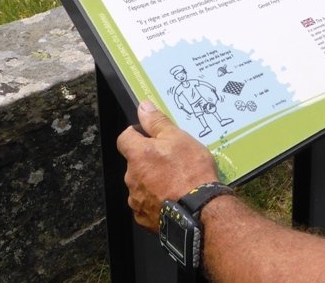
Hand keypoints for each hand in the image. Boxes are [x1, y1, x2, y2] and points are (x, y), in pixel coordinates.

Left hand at [116, 100, 219, 231]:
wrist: (200, 210)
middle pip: (134, 162)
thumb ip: (157, 122)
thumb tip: (143, 107)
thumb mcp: (179, 138)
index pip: (124, 138)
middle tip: (172, 161)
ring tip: (175, 182)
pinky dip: (156, 200)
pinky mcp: (143, 217)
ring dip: (152, 181)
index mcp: (138, 155)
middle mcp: (131, 177)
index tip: (151, 136)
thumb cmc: (191, 172)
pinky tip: (172, 198)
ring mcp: (136, 199)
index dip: (137, 134)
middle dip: (148, 160)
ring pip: (140, 184)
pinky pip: (146, 204)